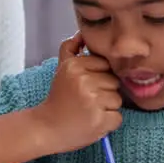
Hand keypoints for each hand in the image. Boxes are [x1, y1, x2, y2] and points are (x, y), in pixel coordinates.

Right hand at [30, 35, 122, 154]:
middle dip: (104, 92)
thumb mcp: (61, 69)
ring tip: (88, 111)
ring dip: (106, 108)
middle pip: (114, 82)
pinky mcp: (99, 120)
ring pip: (117, 100)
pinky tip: (92, 122)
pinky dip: (108, 123)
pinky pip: (117, 118)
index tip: (85, 87)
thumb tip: (82, 34)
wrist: (46, 128)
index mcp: (74, 66)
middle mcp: (83, 81)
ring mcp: (92, 101)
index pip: (106, 65)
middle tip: (86, 101)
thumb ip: (70, 49)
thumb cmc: (58, 99)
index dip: (98, 77)